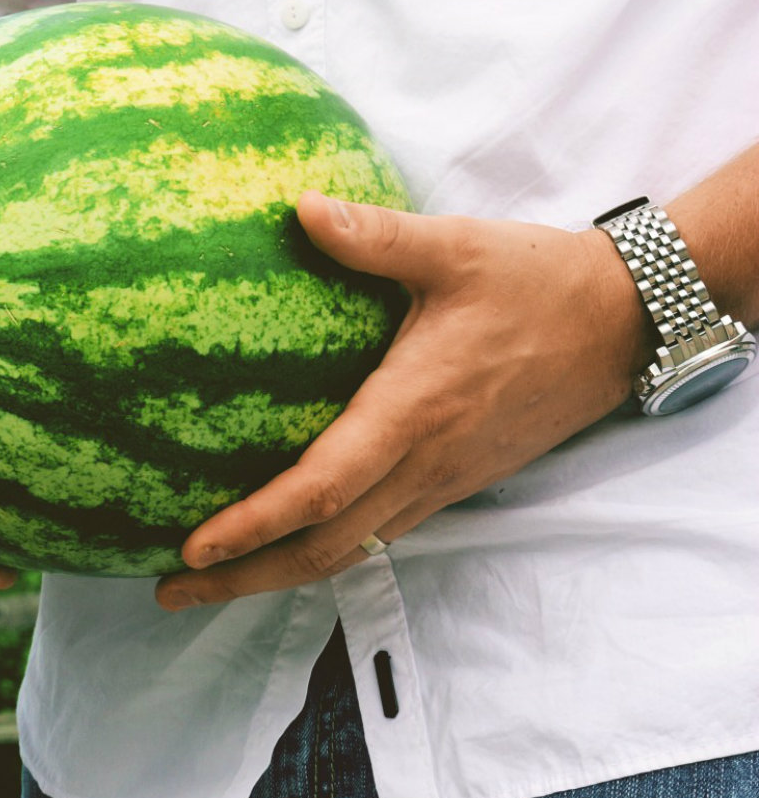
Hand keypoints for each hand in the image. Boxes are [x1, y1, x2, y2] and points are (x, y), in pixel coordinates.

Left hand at [156, 190, 648, 609]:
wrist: (626, 320)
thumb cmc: (536, 280)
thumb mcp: (453, 247)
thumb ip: (373, 236)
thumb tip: (299, 207)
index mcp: (413, 411)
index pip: (321, 488)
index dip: (254, 525)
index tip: (192, 545)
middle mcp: (426, 462)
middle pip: (325, 546)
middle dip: (244, 576)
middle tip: (170, 590)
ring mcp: (444, 480)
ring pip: (352, 550)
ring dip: (278, 573)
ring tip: (210, 580)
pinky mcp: (456, 480)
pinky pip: (380, 533)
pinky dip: (324, 550)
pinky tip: (285, 544)